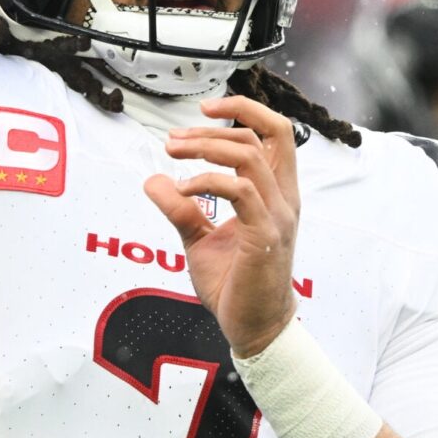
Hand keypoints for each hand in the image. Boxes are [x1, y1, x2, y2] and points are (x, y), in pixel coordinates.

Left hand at [143, 95, 301, 357]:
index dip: (244, 110)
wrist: (252, 327)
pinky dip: (206, 181)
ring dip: (205, 148)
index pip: (276, 132)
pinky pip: (240, 191)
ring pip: (249, 156)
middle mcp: (284, 198)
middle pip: (264, 134)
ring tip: (173, 155)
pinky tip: (181, 190)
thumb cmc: (235, 283)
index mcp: (276, 192)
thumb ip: (181, 208)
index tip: (205, 109)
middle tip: (173, 141)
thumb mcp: (199, 238)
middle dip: (213, 128)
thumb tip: (153, 180)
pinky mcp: (265, 235)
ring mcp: (278, 215)